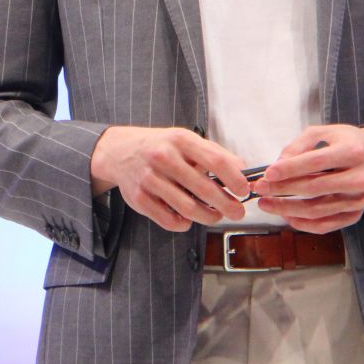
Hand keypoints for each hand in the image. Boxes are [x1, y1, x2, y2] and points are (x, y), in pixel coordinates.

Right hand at [89, 126, 248, 231]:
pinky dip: (184, 224)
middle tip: (238, 212)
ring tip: (216, 216)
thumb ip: (214, 153)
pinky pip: (169, 220)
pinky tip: (189, 218)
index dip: (234, 179)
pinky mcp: (139, 198)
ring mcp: (149, 179)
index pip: (216, 161)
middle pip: (204, 188)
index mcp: (180, 140)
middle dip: (227, 205)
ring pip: (188, 208)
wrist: (119, 151)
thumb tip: (242, 168)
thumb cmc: (160, 146)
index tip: (244, 190)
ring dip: (209, 217)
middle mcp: (163, 157)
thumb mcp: (185, 140)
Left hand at [248, 124, 363, 233]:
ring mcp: (359, 200)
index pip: (316, 162)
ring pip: (317, 210)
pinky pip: (325, 225)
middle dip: (282, 190)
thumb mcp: (323, 132)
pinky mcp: (355, 215)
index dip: (290, 169)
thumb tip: (277, 165)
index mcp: (353, 151)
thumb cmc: (345, 143)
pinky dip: (302, 223)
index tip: (268, 173)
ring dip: (287, 209)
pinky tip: (285, 215)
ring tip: (266, 204)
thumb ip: (298, 145)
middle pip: (315, 188)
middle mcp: (360, 178)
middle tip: (261, 188)